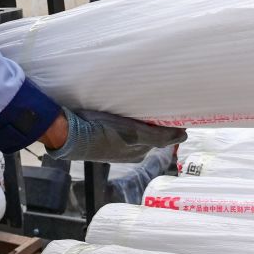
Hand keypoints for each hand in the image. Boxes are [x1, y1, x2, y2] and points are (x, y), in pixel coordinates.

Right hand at [45, 107, 185, 162]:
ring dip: (142, 119)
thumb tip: (183, 136)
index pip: (161, 137)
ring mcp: (114, 145)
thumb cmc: (102, 133)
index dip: (170, 126)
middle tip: (163, 102)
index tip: (178, 110)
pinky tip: (126, 108)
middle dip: (157, 121)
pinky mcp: (102, 137)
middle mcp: (128, 152)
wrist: (69, 134)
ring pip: (136, 130)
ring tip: (146, 101)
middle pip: (149, 133)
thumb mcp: (133, 134)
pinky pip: (122, 127)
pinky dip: (129, 119)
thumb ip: (158, 136)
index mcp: (138, 152)